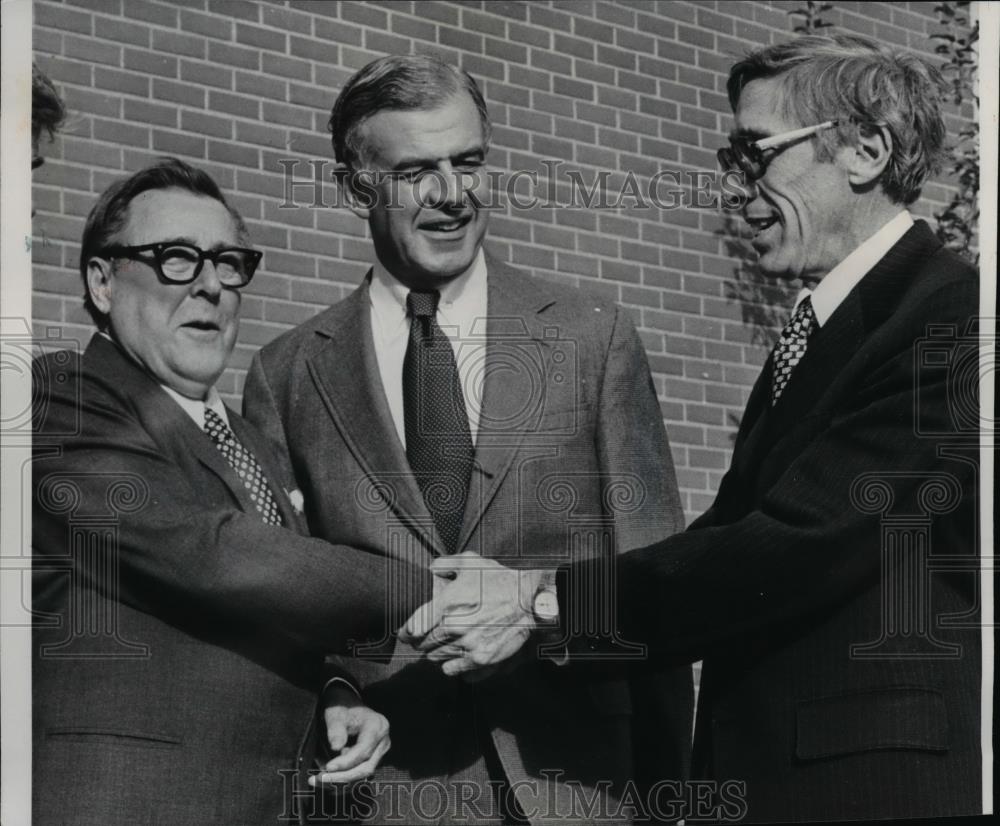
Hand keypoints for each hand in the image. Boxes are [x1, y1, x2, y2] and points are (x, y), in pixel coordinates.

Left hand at [309, 689, 389, 787]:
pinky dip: (342, 776)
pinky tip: (326, 776)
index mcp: (377, 727)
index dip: (345, 762)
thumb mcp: (336, 714)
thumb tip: (336, 748)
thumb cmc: (341, 707)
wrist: (348, 705)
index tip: (327, 767)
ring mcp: (380, 752)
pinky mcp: (372, 759)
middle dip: (342, 777)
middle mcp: (383, 742)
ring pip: (362, 773)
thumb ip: (336, 729)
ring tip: (318, 778)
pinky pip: (358, 772)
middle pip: (366, 767)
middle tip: (320, 779)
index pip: (363, 751)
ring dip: (340, 779)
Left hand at [399, 552, 541, 676]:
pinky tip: (454, 657)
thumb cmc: (500, 581)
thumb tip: (431, 568)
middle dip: (420, 642)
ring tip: (440, 647)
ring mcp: (467, 645)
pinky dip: (450, 665)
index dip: (406, 631)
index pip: (414, 625)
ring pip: (435, 658)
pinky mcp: (480, 659)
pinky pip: (452, 670)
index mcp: (447, 603)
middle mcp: (454, 626)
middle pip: (423, 644)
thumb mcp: (472, 561)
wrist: (530, 601)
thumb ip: (445, 563)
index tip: (407, 632)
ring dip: (434, 653)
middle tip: (423, 639)